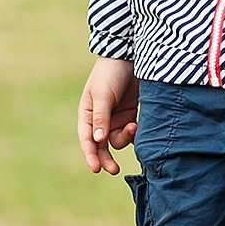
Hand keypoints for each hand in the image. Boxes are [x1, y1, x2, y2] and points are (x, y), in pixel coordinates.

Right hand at [78, 57, 139, 173]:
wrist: (131, 56)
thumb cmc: (110, 73)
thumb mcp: (102, 94)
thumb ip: (101, 118)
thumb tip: (98, 141)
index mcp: (87, 114)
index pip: (87, 140)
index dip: (90, 155)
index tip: (97, 169)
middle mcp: (100, 119)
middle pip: (102, 146)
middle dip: (106, 159)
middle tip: (114, 170)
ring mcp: (116, 118)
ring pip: (118, 140)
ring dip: (124, 138)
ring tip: (132, 127)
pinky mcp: (131, 115)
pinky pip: (131, 133)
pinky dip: (134, 134)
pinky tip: (137, 127)